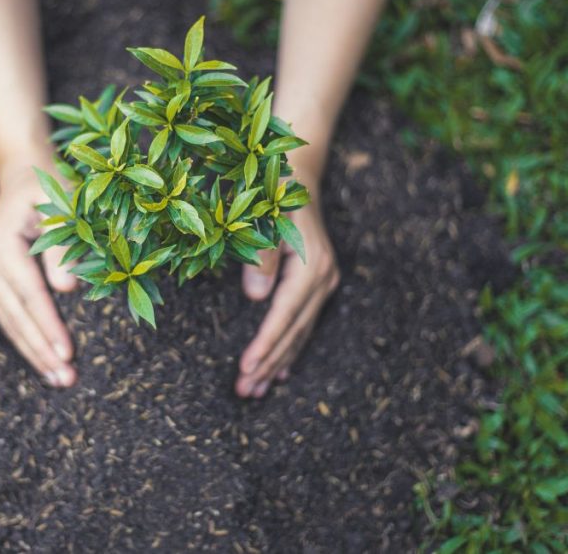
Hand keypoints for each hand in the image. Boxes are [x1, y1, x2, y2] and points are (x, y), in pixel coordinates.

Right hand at [0, 162, 77, 386]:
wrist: (22, 171)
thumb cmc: (50, 184)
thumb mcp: (63, 204)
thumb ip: (63, 246)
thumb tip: (67, 289)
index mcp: (2, 244)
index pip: (29, 294)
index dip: (48, 326)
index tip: (67, 353)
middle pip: (15, 315)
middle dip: (40, 350)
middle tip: (65, 379)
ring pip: (8, 321)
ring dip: (33, 352)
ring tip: (58, 379)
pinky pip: (9, 314)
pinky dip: (26, 338)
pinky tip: (43, 359)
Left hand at [235, 203, 339, 397]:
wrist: (298, 175)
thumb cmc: (274, 192)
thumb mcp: (263, 215)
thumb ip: (261, 255)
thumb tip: (255, 298)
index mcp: (310, 266)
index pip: (283, 316)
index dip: (264, 344)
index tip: (245, 369)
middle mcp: (322, 279)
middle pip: (292, 331)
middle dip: (268, 364)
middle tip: (243, 392)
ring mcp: (324, 283)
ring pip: (299, 333)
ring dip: (277, 364)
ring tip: (254, 391)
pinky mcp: (318, 284)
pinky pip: (303, 325)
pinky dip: (290, 350)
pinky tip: (280, 374)